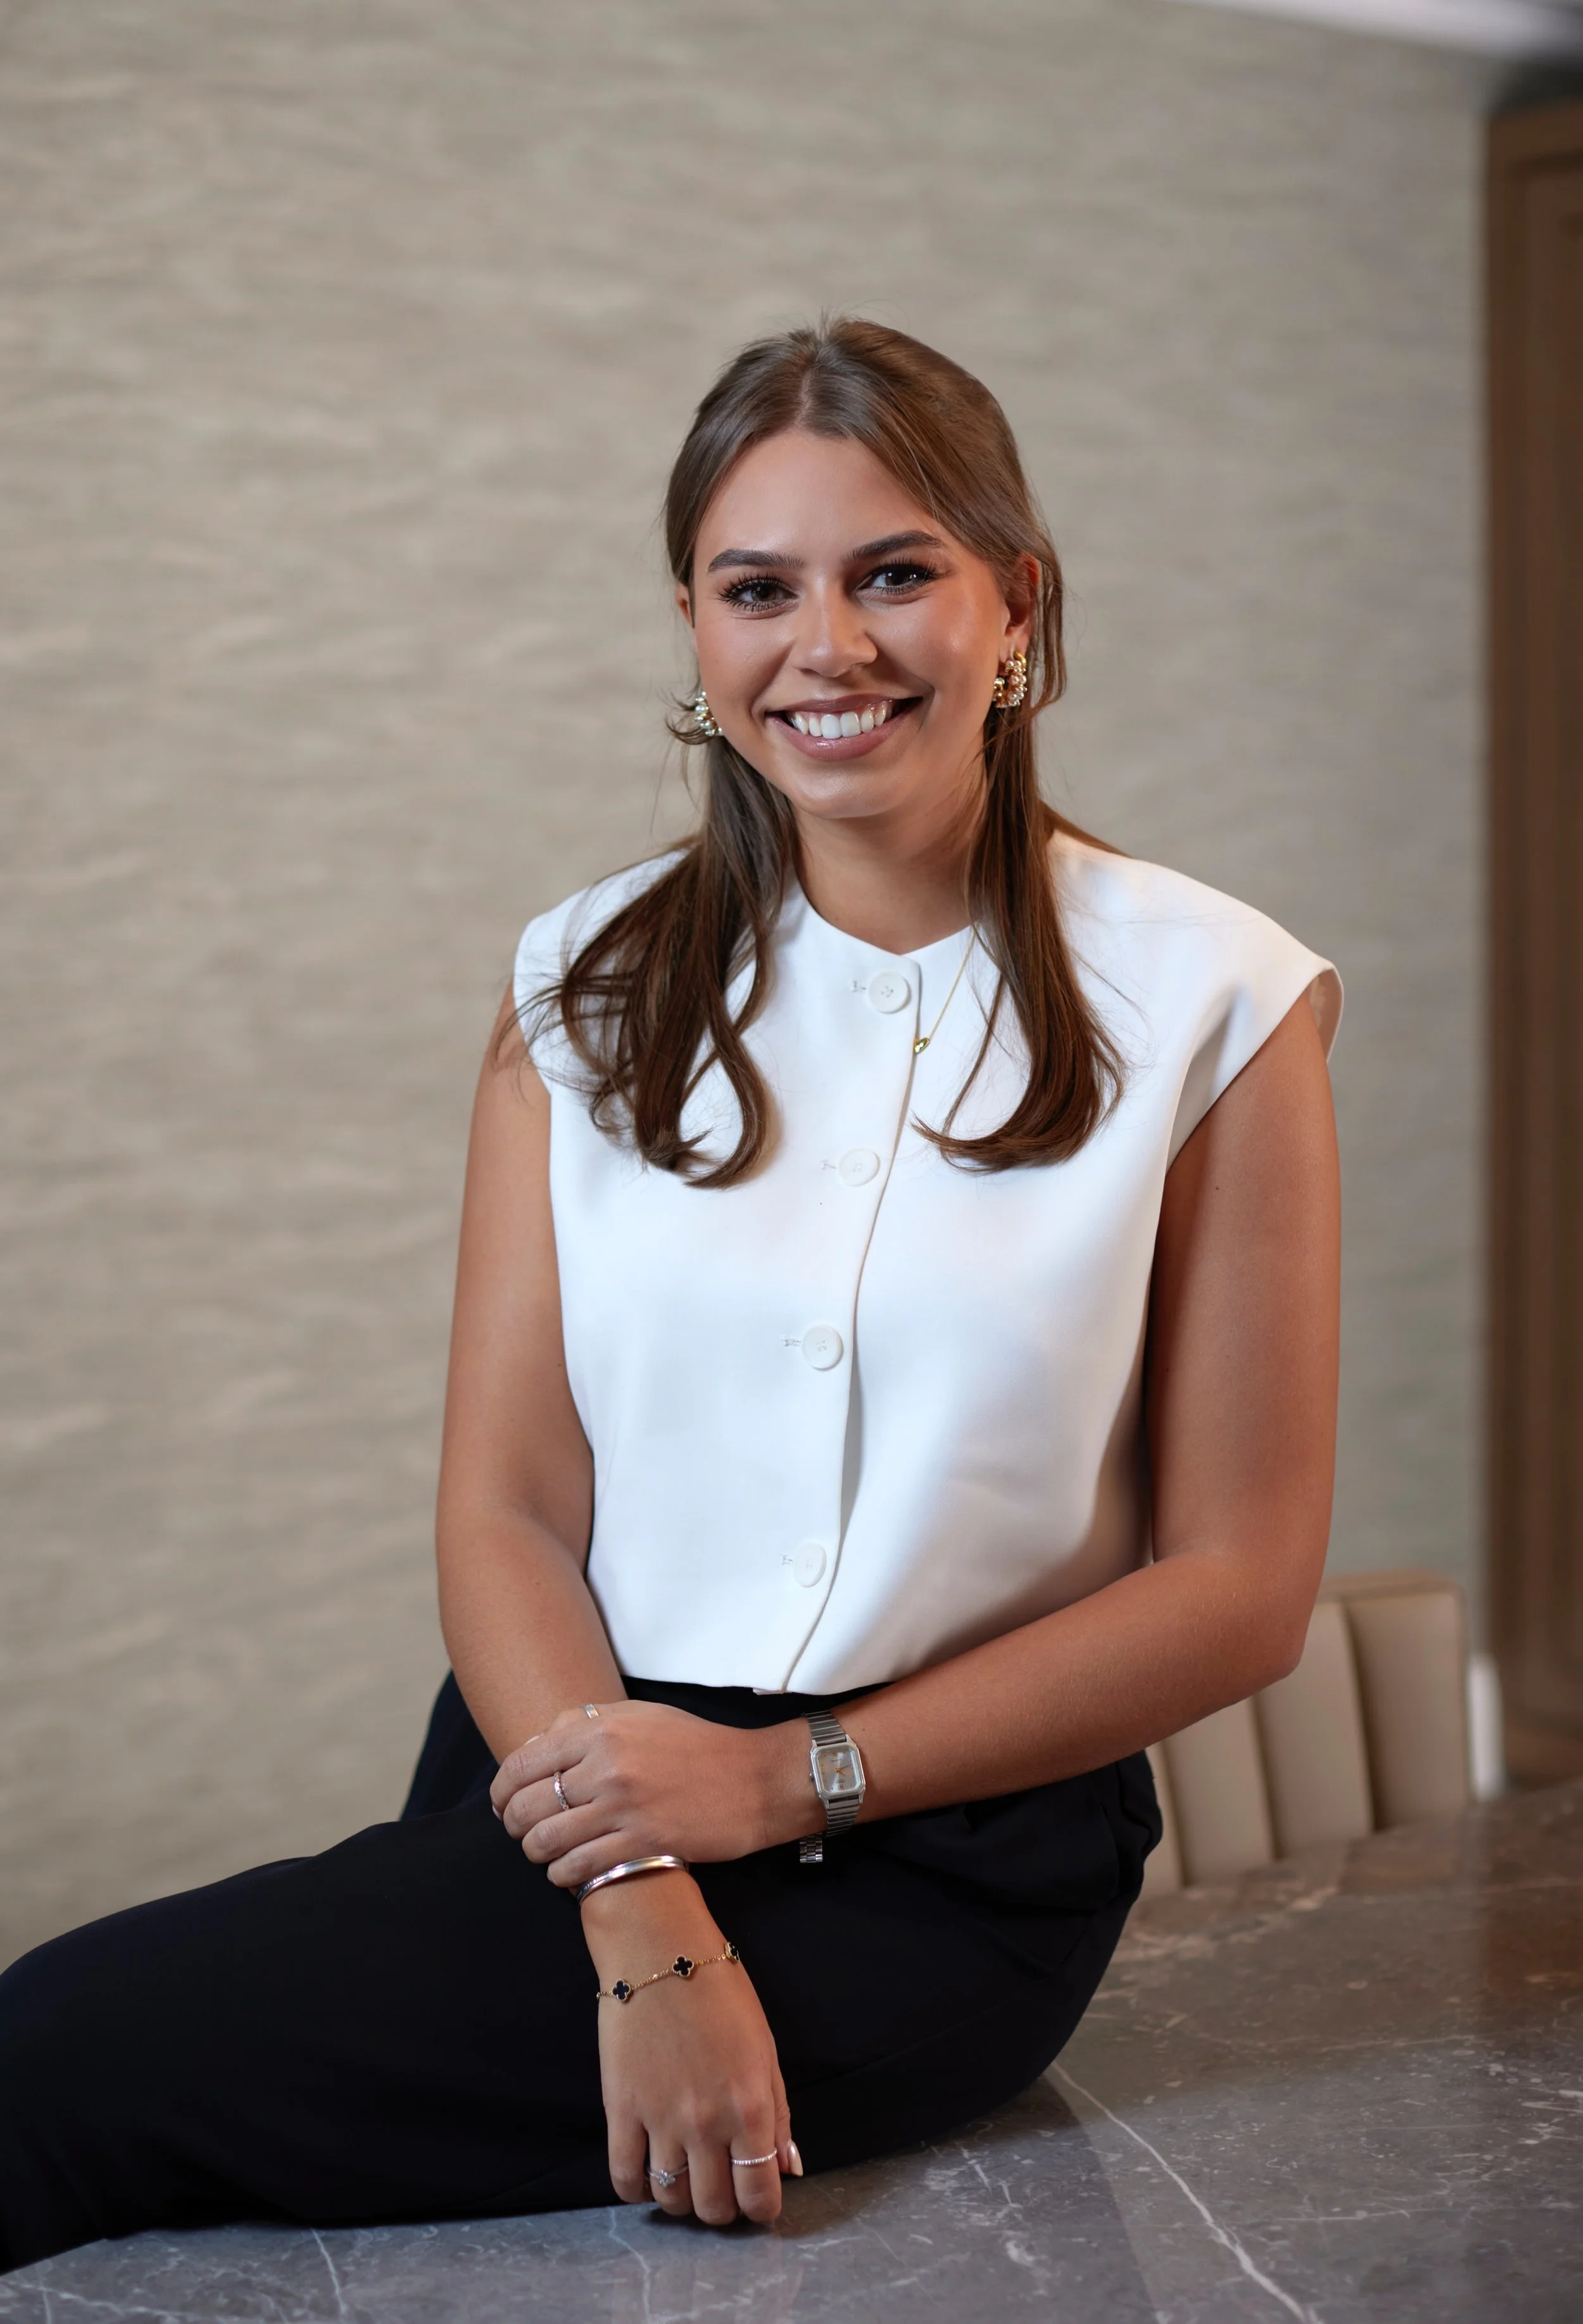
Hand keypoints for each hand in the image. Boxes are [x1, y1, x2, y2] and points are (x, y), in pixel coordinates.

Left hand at [489, 1700, 811, 1889]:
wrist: (754, 1780)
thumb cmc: (695, 1746)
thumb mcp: (639, 1716)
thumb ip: (584, 1724)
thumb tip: (535, 1745)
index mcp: (599, 1730)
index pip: (521, 1764)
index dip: (501, 1791)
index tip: (503, 1805)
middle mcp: (605, 1767)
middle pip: (526, 1807)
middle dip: (515, 1826)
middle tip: (524, 1833)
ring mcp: (623, 1808)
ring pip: (546, 1843)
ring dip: (537, 1854)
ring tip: (548, 1854)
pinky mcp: (643, 1845)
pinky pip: (578, 1870)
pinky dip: (563, 1876)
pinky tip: (570, 1872)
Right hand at [588, 1879, 799, 2223]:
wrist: (659, 1950)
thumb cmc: (720, 1991)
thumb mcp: (764, 2048)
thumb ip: (778, 2113)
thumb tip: (788, 2167)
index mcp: (751, 2106)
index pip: (760, 2194)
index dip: (763, 2209)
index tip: (758, 2199)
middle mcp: (708, 2123)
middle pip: (715, 2207)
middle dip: (724, 2207)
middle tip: (722, 2183)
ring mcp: (661, 2119)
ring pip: (672, 2200)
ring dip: (683, 2199)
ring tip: (686, 2174)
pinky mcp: (620, 2110)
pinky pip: (624, 2178)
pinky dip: (638, 2190)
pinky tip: (648, 2173)